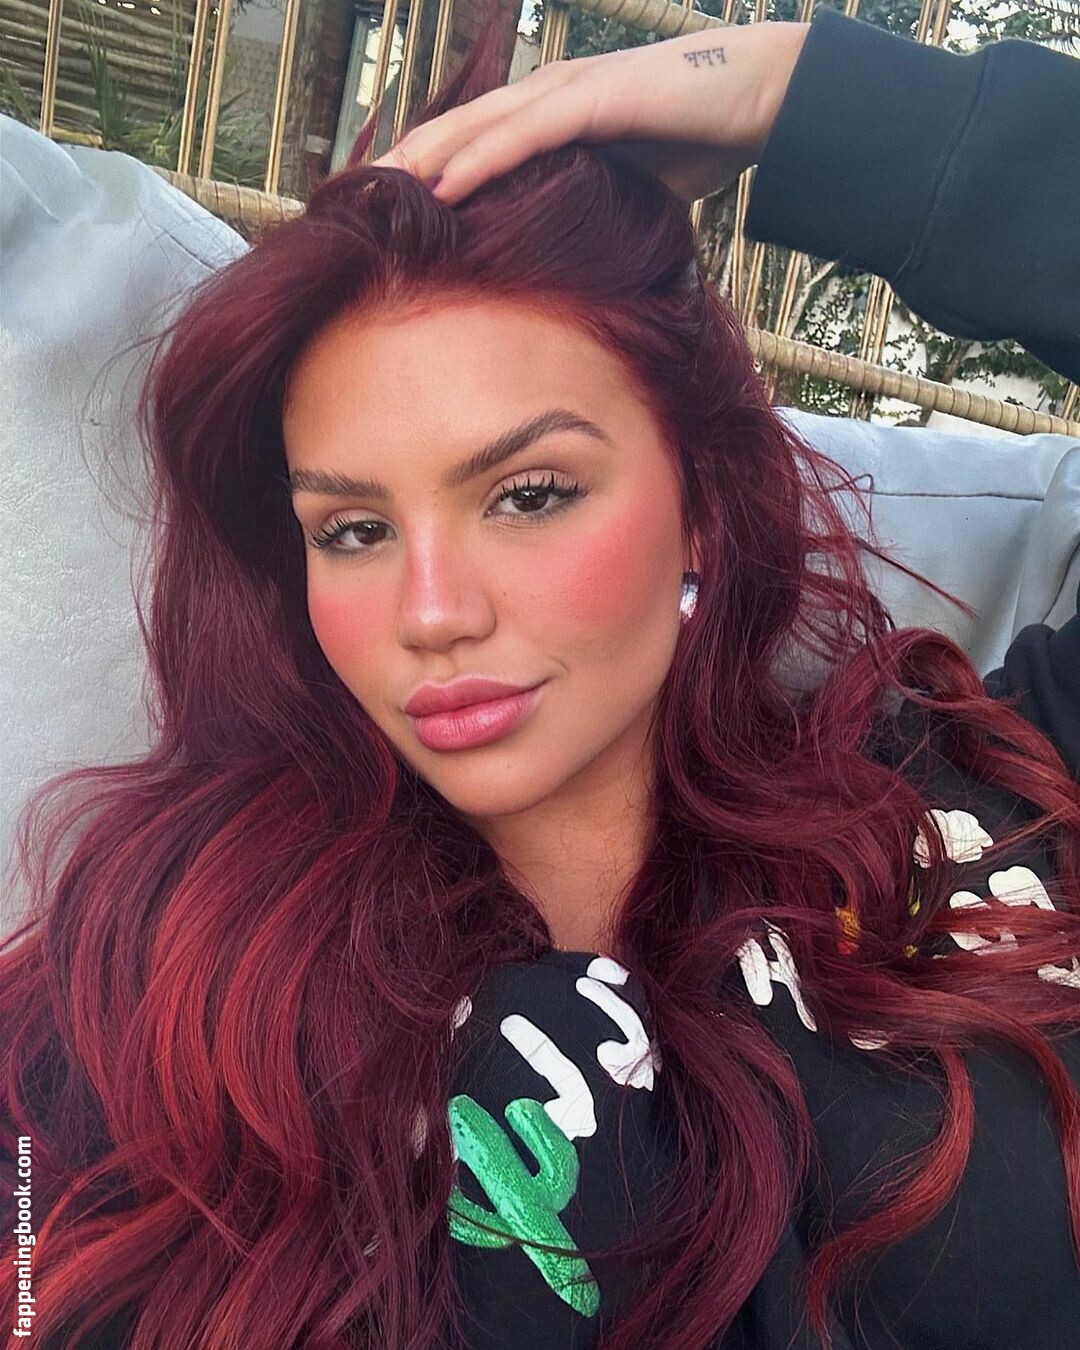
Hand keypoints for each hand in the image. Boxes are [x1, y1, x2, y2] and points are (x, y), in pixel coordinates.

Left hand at [370, 21, 808, 206]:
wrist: (758, 98)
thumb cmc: (699, 140)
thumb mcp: (630, 188)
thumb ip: (595, 211)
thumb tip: (581, 267)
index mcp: (553, 115)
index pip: (476, 140)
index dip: (428, 167)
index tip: (387, 207)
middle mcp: (549, 96)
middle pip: (459, 129)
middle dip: (404, 162)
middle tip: (354, 200)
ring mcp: (567, 93)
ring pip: (478, 127)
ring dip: (424, 159)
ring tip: (377, 194)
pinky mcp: (592, 100)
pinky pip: (523, 135)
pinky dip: (479, 159)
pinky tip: (441, 186)